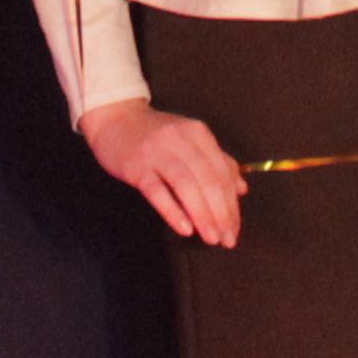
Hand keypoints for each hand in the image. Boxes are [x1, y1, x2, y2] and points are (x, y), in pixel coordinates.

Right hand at [81, 98, 245, 244]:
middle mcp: (181, 140)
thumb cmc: (156, 134)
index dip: (232, 204)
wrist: (115, 118)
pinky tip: (185, 228)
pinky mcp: (136, 166)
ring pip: (186, 185)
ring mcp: (157, 152)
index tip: (234, 229)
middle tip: (226, 240)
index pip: (222, 173)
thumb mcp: (190, 140)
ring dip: (202, 214)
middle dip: (221, 213)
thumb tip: (241, 189)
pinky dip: (173, 210)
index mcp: (199, 134)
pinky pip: (157, 190)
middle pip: (208, 180)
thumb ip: (217, 161)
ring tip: (211, 238)